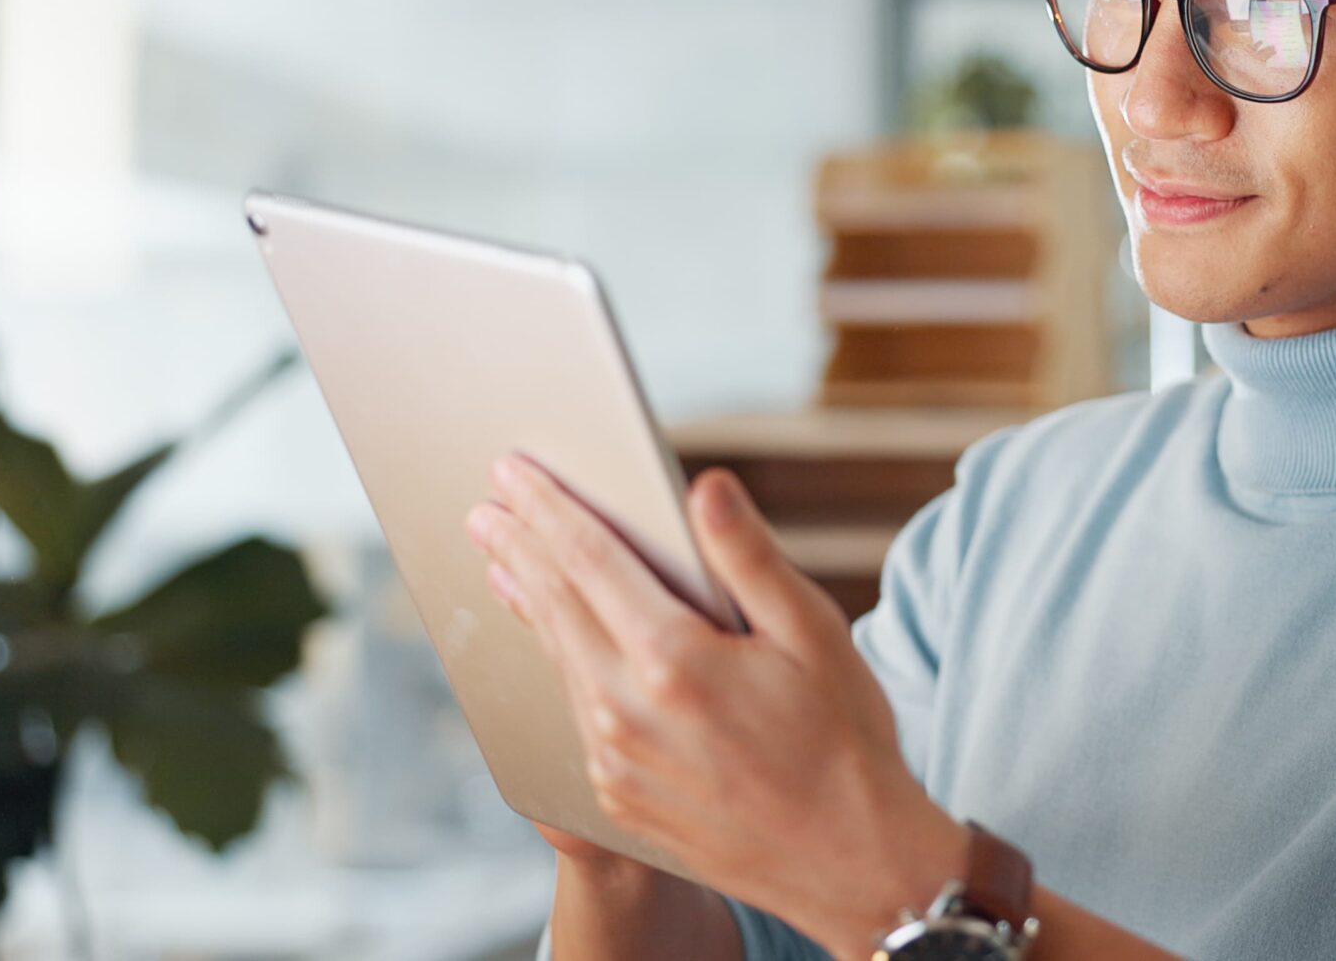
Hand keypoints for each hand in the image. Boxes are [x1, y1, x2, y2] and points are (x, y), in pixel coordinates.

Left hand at [467, 455, 969, 952]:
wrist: (850, 863)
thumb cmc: (845, 741)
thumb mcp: (813, 633)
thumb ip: (748, 556)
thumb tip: (702, 487)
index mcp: (673, 660)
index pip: (588, 560)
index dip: (547, 508)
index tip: (513, 472)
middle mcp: (626, 713)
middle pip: (554, 607)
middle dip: (518, 549)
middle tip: (485, 509)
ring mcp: (614, 761)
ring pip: (558, 661)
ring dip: (528, 604)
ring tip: (506, 565)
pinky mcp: (617, 796)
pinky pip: (575, 711)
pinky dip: (558, 664)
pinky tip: (558, 645)